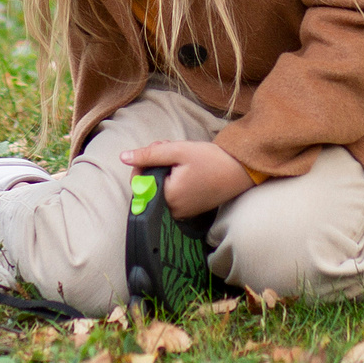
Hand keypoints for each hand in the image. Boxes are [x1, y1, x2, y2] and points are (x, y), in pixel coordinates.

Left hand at [122, 139, 252, 216]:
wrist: (240, 170)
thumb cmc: (210, 159)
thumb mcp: (177, 151)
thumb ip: (149, 155)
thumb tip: (123, 157)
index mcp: (167, 197)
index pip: (139, 181)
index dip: (144, 163)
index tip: (159, 150)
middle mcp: (172, 210)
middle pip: (149, 185)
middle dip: (155, 165)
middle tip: (171, 149)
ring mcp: (181, 213)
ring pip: (160, 189)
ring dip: (165, 172)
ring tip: (181, 158)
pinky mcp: (189, 211)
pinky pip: (171, 195)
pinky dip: (174, 181)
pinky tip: (186, 169)